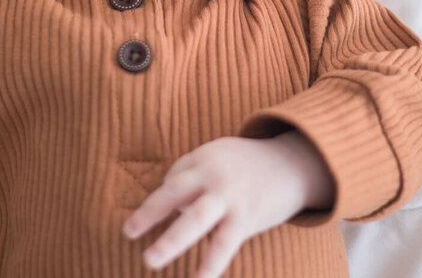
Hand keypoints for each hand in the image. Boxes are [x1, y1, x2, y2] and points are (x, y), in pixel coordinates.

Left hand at [122, 132, 334, 276]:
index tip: (158, 217)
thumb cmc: (249, 166)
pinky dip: (209, 265)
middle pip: (174, 193)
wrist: (293, 164)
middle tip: (128, 232)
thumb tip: (171, 209)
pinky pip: (223, 244)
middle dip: (149, 213)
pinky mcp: (246, 217)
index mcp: (202, 159)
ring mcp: (230, 197)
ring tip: (150, 260)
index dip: (162, 201)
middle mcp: (213, 175)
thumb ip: (194, 177)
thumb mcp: (219, 158)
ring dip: (171, 241)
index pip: (172, 181)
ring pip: (195, 219)